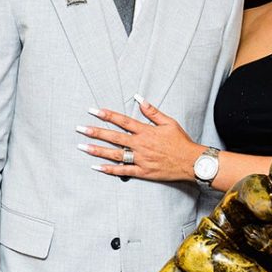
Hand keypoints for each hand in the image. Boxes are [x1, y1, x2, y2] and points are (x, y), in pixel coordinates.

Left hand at [76, 98, 202, 181]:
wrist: (192, 162)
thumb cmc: (181, 142)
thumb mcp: (169, 122)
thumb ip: (152, 111)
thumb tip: (139, 98)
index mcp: (146, 131)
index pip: (122, 121)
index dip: (107, 115)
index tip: (93, 110)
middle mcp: (140, 145)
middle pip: (113, 137)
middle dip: (95, 132)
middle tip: (80, 128)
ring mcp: (140, 159)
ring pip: (115, 154)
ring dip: (97, 150)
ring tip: (82, 147)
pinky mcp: (142, 172)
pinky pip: (123, 171)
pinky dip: (109, 169)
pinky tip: (96, 167)